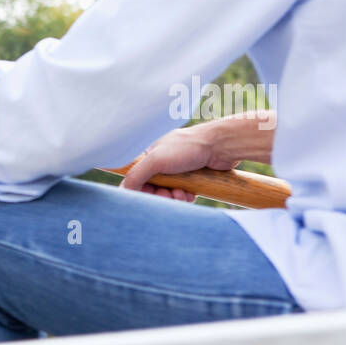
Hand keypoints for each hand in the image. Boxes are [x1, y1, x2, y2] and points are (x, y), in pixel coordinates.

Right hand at [119, 121, 238, 202]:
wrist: (222, 147)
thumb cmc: (189, 148)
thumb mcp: (156, 160)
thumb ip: (136, 175)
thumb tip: (123, 190)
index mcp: (150, 154)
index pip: (136, 178)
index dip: (141, 190)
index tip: (149, 195)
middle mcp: (162, 161)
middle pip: (152, 188)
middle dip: (159, 195)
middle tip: (168, 196)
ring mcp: (177, 170)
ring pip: (168, 193)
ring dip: (173, 198)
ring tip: (182, 194)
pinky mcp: (191, 177)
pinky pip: (182, 193)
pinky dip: (184, 197)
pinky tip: (190, 194)